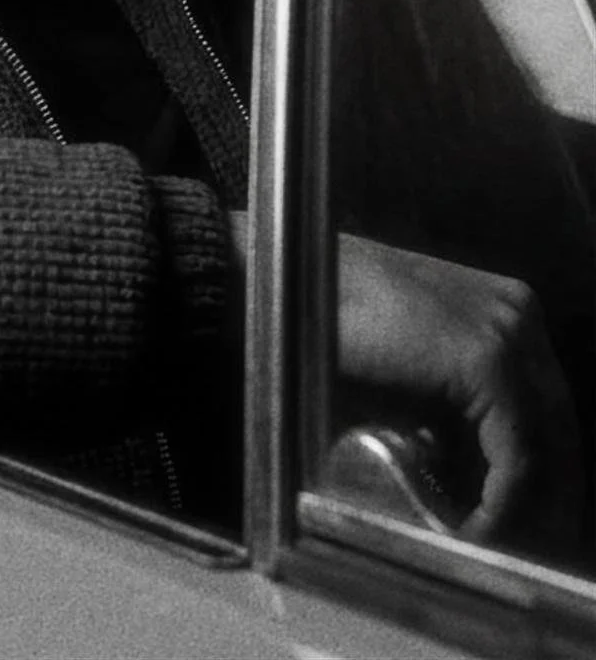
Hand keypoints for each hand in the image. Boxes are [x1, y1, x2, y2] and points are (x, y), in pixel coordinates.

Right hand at [336, 233, 581, 552]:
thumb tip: (471, 475)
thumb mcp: (406, 370)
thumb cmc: (319, 326)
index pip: (548, 408)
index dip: (540, 476)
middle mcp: (517, 311)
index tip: (515, 523)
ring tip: (486, 545)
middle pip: (559, 428)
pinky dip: (502, 506)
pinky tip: (470, 532)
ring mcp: (507, 330)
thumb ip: (449, 409)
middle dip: (542, 498)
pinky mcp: (485, 360)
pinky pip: (520, 457)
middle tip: (511, 545)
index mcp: (503, 306)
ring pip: (547, 447)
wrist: (268, 282)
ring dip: (521, 508)